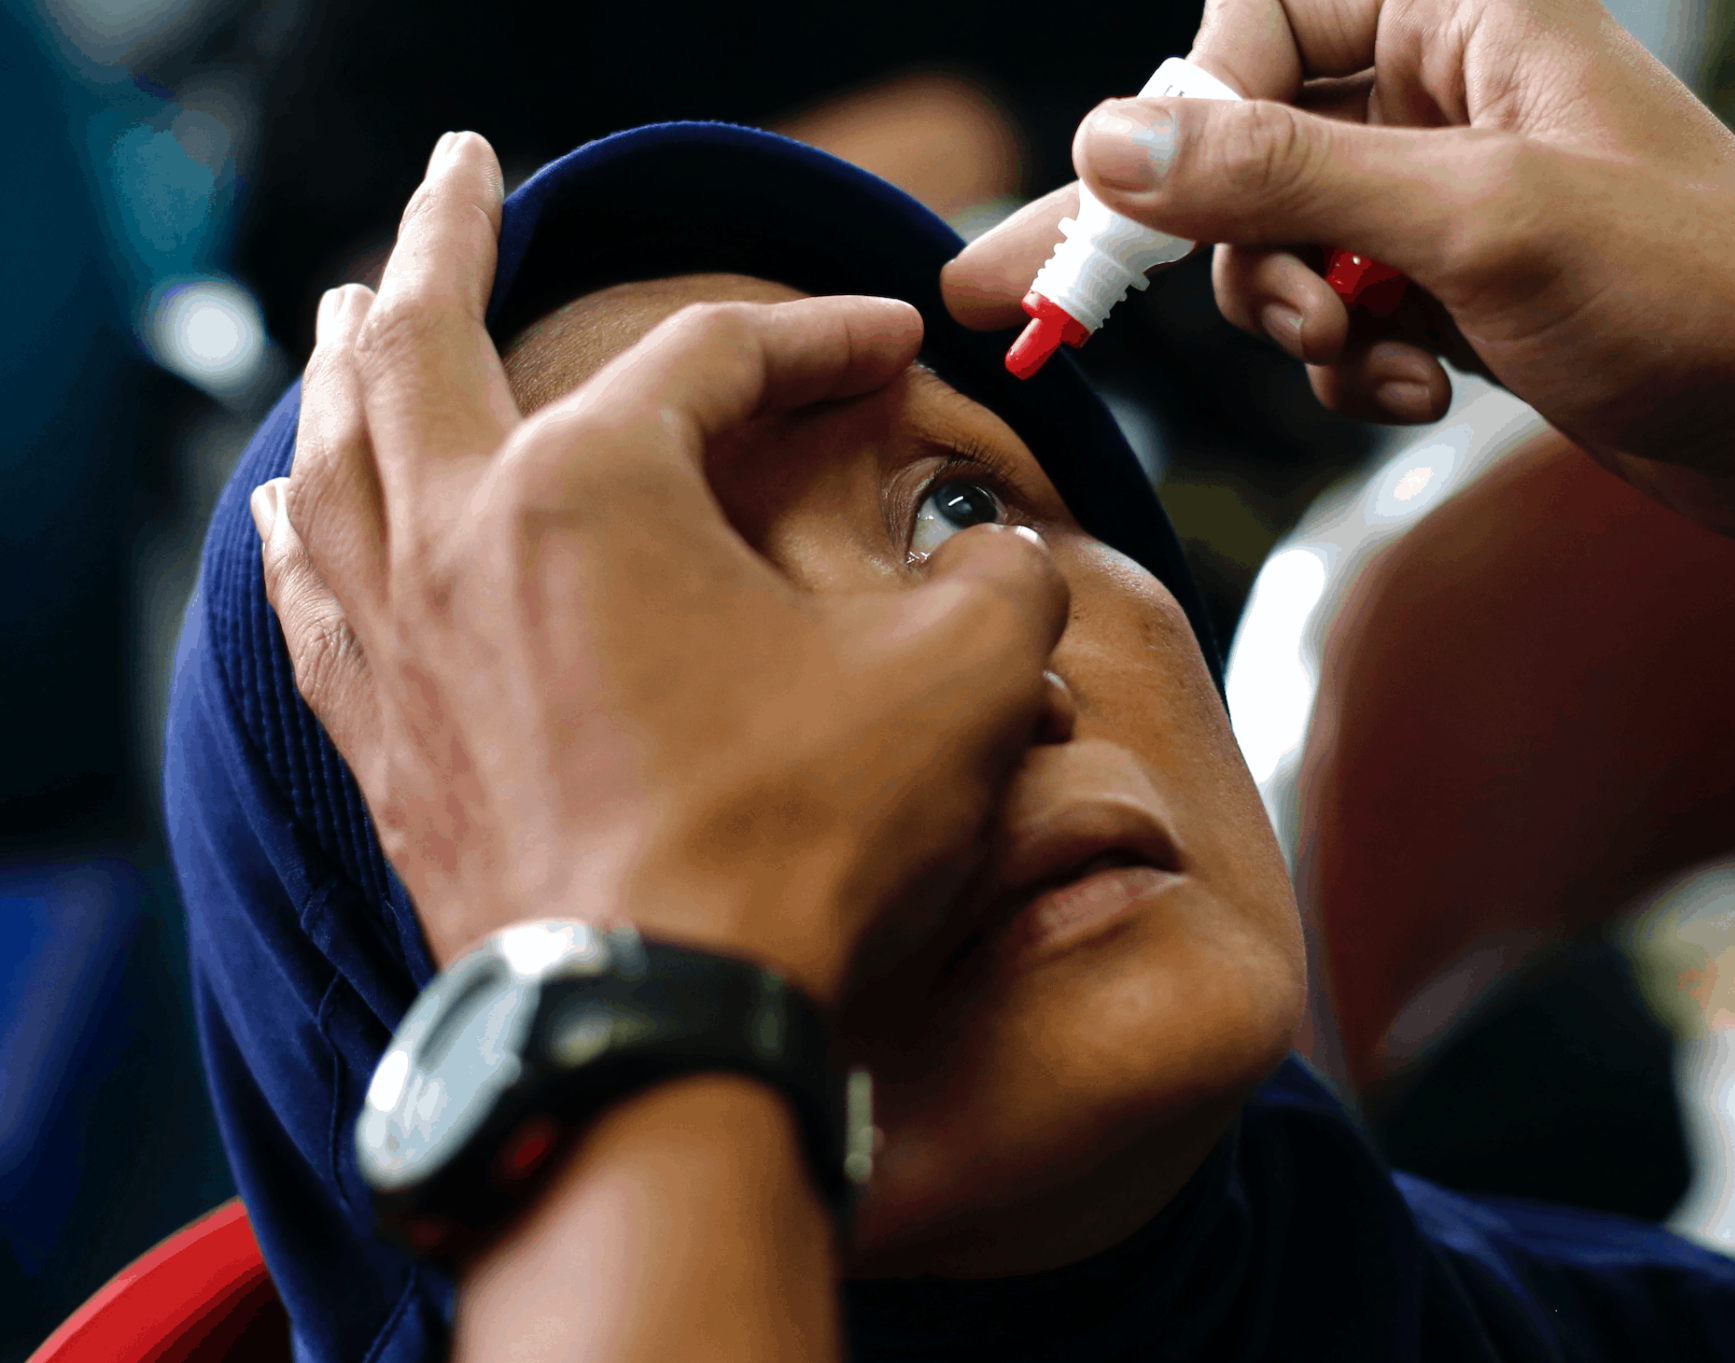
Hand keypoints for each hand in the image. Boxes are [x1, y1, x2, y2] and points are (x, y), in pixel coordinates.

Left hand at [254, 132, 1068, 1002]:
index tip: (889, 350)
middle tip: (464, 168)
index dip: (816, 338)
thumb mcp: (961, 684)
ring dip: (350, 364)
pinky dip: (300, 527)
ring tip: (356, 312)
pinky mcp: (385, 745)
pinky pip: (309, 596)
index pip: (711, 360)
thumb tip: (1005, 561)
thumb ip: (1003, 582)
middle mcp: (460, 539)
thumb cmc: (792, 850)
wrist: (657, 1033)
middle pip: (426, 337)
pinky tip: (289, 510)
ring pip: (335, 453)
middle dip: (449, 235)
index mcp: (591, 489)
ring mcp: (401, 643)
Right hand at [942, 0, 1734, 547]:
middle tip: (1103, 308)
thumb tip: (1113, 144)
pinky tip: (1415, 390)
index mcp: (1458, 12)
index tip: (1134, 212)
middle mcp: (1441, 90)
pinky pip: (1334, 315)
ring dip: (1298, 322)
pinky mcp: (1448, 286)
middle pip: (1243, 143)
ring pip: (1278, 245)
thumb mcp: (1472, 218)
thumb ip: (1281, 177)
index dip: (1189, 119)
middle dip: (1217, 245)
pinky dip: (1351, 366)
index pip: (1255, 28)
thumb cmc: (1691, 286)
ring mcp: (1441, 195)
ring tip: (1373, 359)